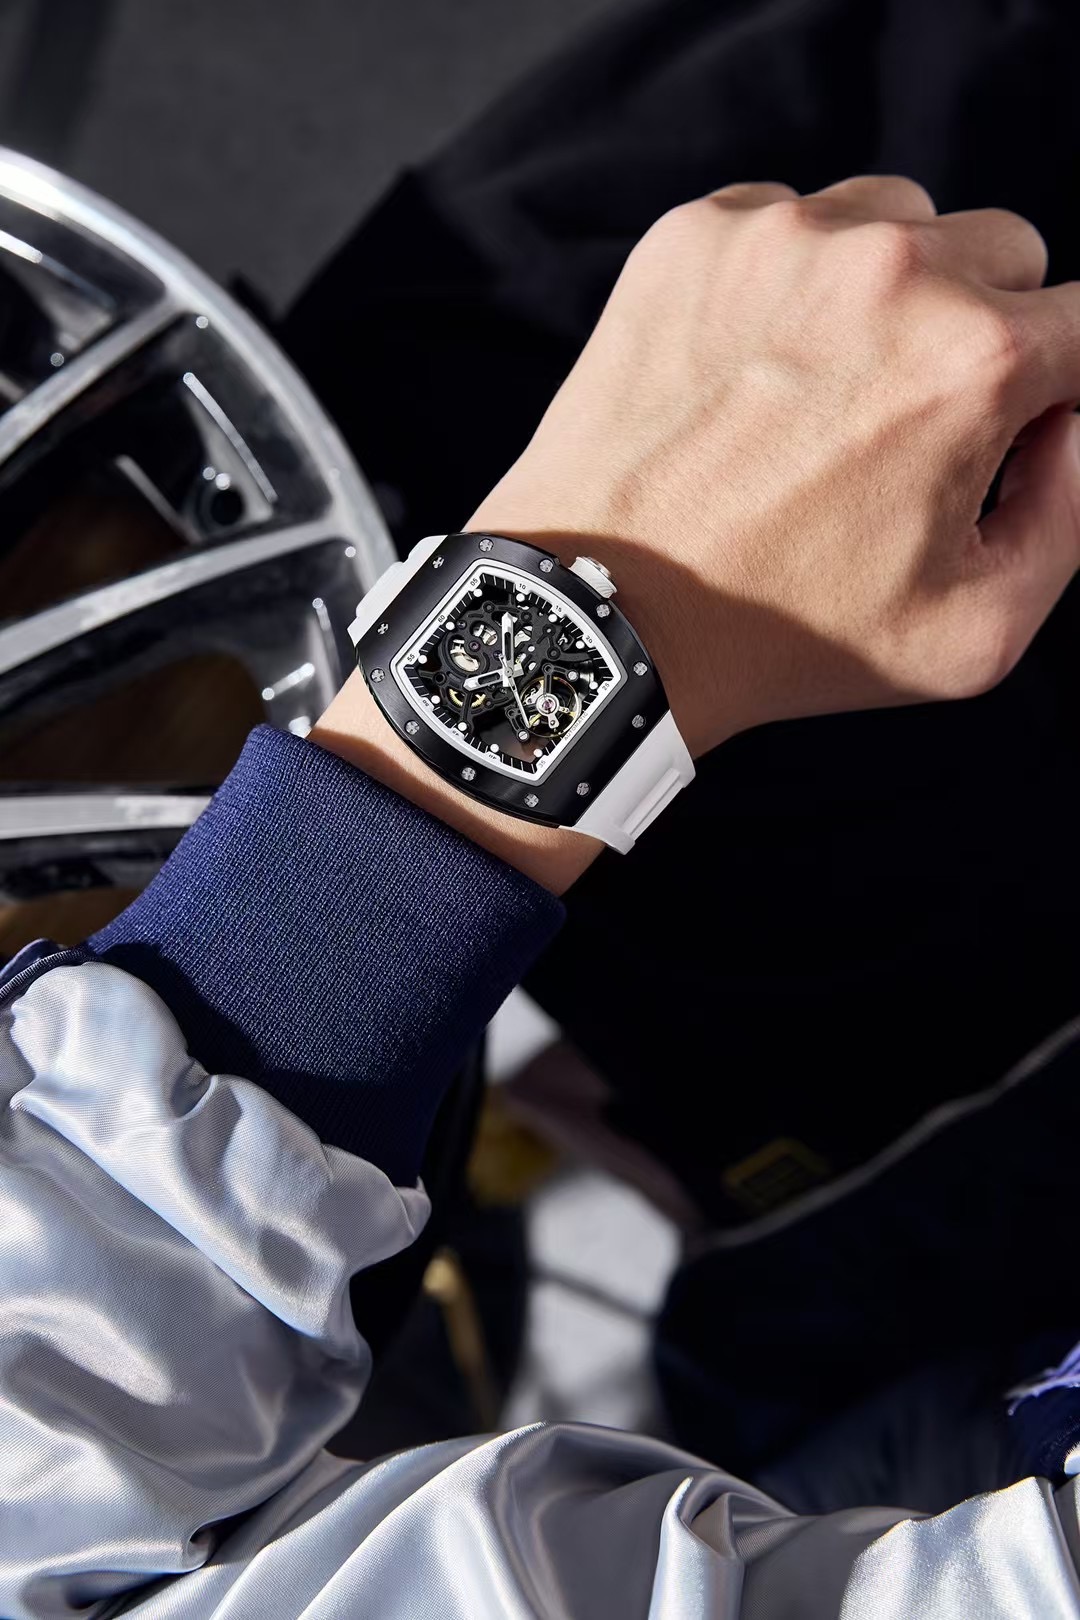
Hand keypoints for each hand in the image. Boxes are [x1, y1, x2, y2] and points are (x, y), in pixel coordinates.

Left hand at [471, 175, 1079, 757]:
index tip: (1005, 433)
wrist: (605, 617)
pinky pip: (791, 219)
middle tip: (906, 424)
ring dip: (893, 290)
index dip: (1057, 389)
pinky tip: (754, 371)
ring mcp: (781, 237)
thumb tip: (1079, 418)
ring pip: (902, 219)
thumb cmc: (786, 635)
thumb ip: (1076, 512)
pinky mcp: (694, 235)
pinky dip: (792, 279)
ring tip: (824, 394)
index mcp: (976, 359)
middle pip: (1005, 253)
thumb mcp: (974, 629)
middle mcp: (887, 268)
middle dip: (983, 331)